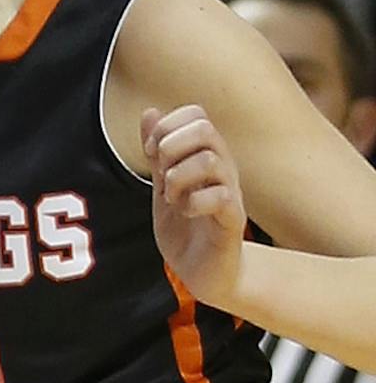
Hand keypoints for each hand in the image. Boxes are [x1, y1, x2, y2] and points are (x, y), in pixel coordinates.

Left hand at [145, 104, 245, 306]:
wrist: (203, 271)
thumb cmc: (186, 226)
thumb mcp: (162, 183)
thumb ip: (157, 150)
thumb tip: (150, 111)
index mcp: (204, 155)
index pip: (196, 114)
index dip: (166, 126)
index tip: (151, 152)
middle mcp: (222, 168)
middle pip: (205, 128)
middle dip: (171, 146)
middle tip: (162, 174)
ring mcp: (230, 193)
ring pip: (211, 160)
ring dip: (179, 177)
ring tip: (172, 198)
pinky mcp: (232, 221)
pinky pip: (222, 197)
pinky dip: (194, 202)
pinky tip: (186, 212)